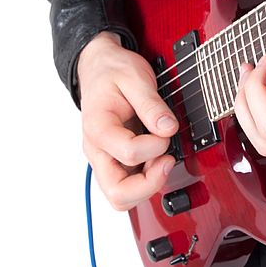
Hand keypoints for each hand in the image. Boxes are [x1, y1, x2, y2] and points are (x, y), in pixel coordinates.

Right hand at [77, 32, 176, 210]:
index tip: (166, 130)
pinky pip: (128, 187)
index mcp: (98, 128)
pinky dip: (146, 181)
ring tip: (162, 159)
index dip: (156, 146)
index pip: (128, 153)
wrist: (99, 68)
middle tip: (167, 160)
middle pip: (118, 194)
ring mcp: (104, 159)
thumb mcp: (135, 77)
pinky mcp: (114, 162)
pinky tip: (156, 160)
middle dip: (150, 183)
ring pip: (121, 198)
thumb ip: (151, 104)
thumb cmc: (113, 72)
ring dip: (148, 185)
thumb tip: (168, 128)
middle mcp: (97, 150)